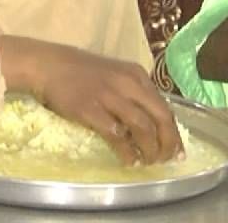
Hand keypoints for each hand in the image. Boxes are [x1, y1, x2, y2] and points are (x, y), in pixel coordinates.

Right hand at [22, 40, 182, 164]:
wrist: (50, 66)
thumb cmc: (83, 73)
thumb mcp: (116, 76)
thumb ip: (134, 95)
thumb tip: (151, 125)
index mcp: (137, 75)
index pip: (164, 106)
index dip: (173, 132)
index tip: (177, 151)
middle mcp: (128, 84)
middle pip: (160, 116)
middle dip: (167, 142)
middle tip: (166, 160)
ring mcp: (110, 96)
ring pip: (143, 126)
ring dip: (149, 149)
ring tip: (148, 162)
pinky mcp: (91, 109)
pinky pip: (117, 134)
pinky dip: (127, 151)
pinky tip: (129, 160)